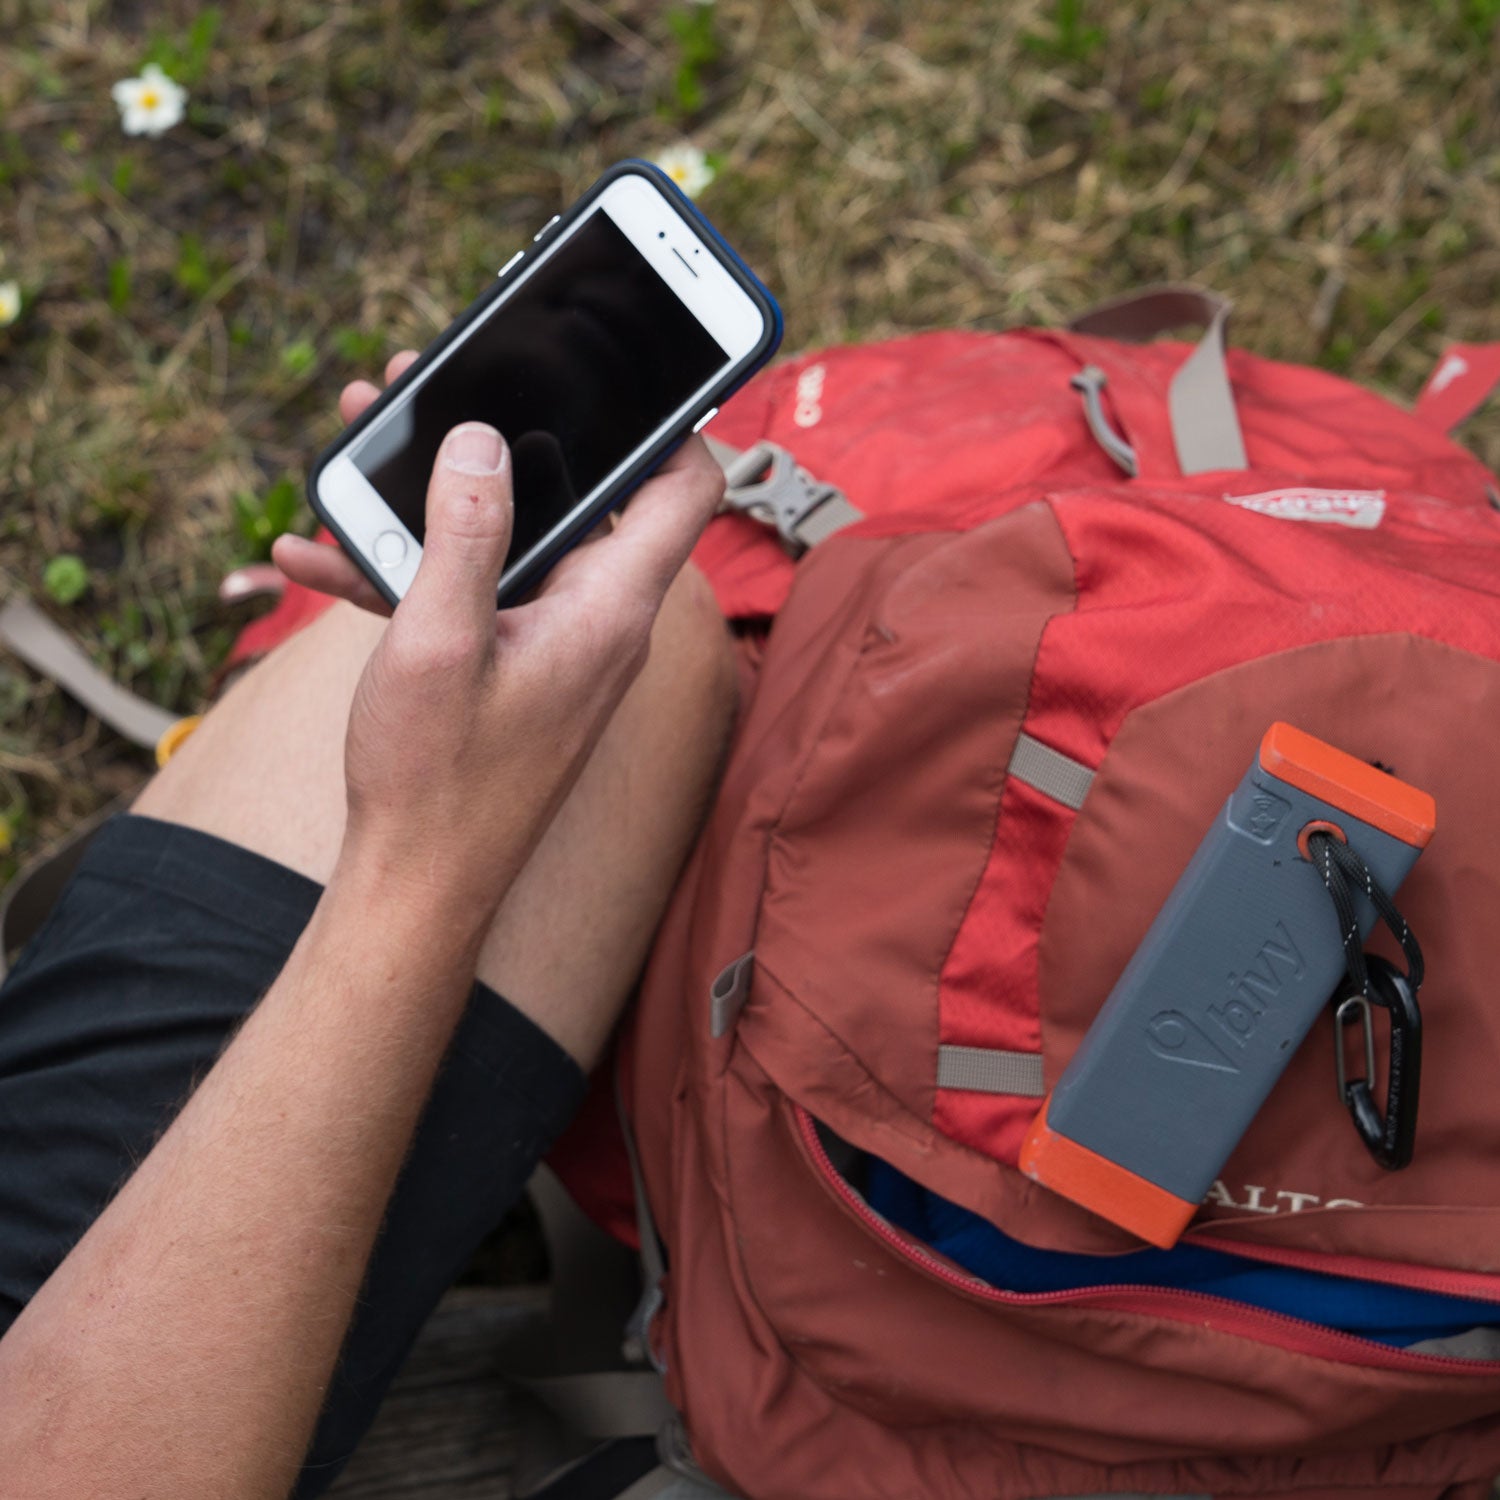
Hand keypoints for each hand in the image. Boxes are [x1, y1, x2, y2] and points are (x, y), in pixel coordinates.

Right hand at [272, 353, 724, 931]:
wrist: (419, 885)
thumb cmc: (438, 779)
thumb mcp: (441, 639)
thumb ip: (467, 531)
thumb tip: (484, 438)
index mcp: (610, 607)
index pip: (685, 488)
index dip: (672, 420)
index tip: (629, 368)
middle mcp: (601, 620)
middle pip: (582, 496)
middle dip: (508, 436)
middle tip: (432, 387)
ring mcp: (560, 644)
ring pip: (516, 539)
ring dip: (440, 498)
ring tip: (356, 451)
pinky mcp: (520, 667)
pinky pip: (480, 595)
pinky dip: (418, 571)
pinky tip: (323, 561)